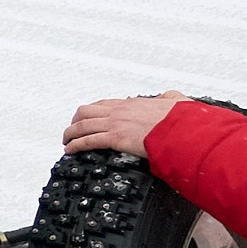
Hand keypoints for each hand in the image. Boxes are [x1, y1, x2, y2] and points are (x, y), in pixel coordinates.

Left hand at [61, 92, 192, 157]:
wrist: (181, 130)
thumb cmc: (180, 120)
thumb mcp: (178, 101)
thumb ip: (171, 98)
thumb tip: (170, 97)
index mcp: (133, 103)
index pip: (105, 103)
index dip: (93, 110)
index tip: (89, 116)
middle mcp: (120, 111)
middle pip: (87, 111)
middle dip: (76, 120)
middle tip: (72, 128)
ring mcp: (115, 123)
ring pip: (82, 125)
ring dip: (70, 132)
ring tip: (66, 140)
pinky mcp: (114, 138)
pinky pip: (87, 140)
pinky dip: (75, 145)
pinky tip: (70, 150)